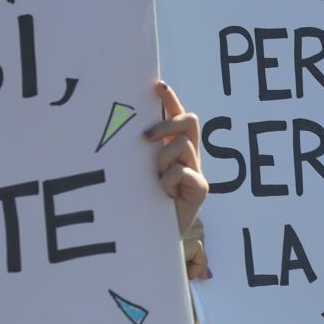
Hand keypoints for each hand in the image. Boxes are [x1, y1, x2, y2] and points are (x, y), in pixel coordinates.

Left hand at [147, 80, 210, 280]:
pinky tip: (163, 193)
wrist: (152, 238)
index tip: (157, 85)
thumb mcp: (138, 171)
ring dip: (162, 159)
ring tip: (155, 180)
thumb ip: (139, 152)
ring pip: (181, 145)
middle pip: (189, 121)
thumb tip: (122, 128)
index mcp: (176, 150)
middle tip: (145, 139)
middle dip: (166, 123)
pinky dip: (168, 180)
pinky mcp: (201, 189)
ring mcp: (197, 172)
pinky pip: (182, 170)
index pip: (179, 116)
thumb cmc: (141, 204)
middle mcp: (190, 157)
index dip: (170, 99)